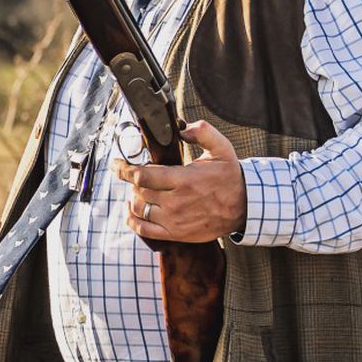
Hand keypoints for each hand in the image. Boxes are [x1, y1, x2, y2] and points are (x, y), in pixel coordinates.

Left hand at [111, 120, 245, 242]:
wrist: (245, 207)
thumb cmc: (230, 177)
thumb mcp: (222, 149)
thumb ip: (203, 133)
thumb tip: (183, 127)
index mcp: (184, 180)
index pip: (142, 176)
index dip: (124, 169)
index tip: (117, 164)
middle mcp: (176, 202)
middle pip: (138, 191)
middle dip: (133, 181)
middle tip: (136, 175)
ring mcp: (174, 220)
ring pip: (138, 209)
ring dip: (133, 198)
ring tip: (138, 191)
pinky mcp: (175, 234)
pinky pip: (143, 230)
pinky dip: (132, 220)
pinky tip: (132, 211)